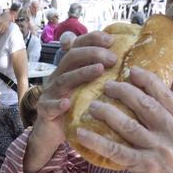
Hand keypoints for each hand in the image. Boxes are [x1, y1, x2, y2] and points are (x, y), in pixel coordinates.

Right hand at [31, 32, 117, 146]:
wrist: (51, 133)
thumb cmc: (75, 110)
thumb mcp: (87, 90)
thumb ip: (100, 76)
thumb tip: (127, 63)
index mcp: (69, 69)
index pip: (78, 46)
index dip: (92, 39)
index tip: (111, 40)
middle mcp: (58, 77)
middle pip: (71, 58)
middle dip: (92, 53)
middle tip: (112, 58)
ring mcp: (50, 93)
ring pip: (63, 79)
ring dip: (82, 73)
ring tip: (99, 70)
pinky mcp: (45, 110)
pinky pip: (49, 106)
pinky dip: (57, 104)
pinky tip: (67, 103)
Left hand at [77, 65, 172, 172]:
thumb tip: (156, 108)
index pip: (166, 95)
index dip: (147, 80)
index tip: (131, 71)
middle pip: (145, 104)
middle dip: (123, 90)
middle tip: (107, 85)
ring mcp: (162, 151)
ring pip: (128, 123)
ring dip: (106, 111)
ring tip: (92, 105)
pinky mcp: (146, 168)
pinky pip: (115, 150)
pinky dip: (96, 140)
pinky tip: (82, 133)